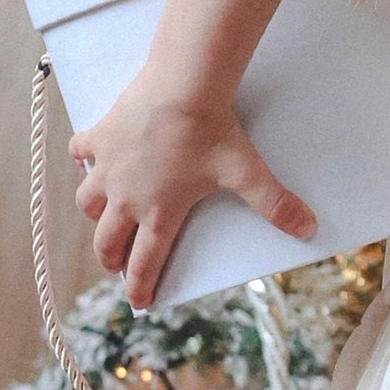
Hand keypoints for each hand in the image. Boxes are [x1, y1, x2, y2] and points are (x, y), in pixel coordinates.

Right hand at [71, 75, 313, 313]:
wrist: (183, 87)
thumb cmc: (213, 133)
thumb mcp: (247, 173)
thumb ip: (275, 205)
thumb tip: (308, 228)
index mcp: (160, 212)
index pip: (145, 262)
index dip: (141, 286)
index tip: (139, 302)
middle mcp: (126, 196)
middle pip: (106, 241)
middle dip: (110, 258)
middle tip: (115, 264)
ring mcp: (109, 167)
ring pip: (87, 203)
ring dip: (94, 214)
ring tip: (102, 216)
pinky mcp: (99, 137)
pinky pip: (81, 152)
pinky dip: (83, 158)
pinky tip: (89, 158)